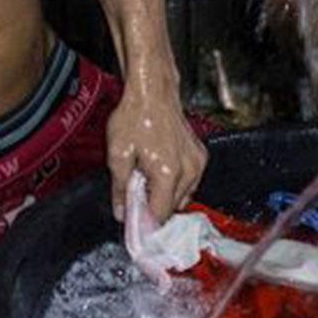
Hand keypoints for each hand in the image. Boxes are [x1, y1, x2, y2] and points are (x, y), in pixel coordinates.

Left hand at [104, 79, 206, 225]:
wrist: (152, 92)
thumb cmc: (135, 117)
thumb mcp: (117, 155)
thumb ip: (120, 189)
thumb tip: (122, 213)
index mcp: (168, 173)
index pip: (159, 216)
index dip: (145, 224)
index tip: (134, 226)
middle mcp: (188, 171)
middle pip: (172, 208)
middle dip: (153, 207)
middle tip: (135, 194)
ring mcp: (197, 163)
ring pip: (182, 197)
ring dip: (165, 195)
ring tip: (147, 176)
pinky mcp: (200, 156)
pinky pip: (189, 182)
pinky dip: (175, 182)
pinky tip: (159, 168)